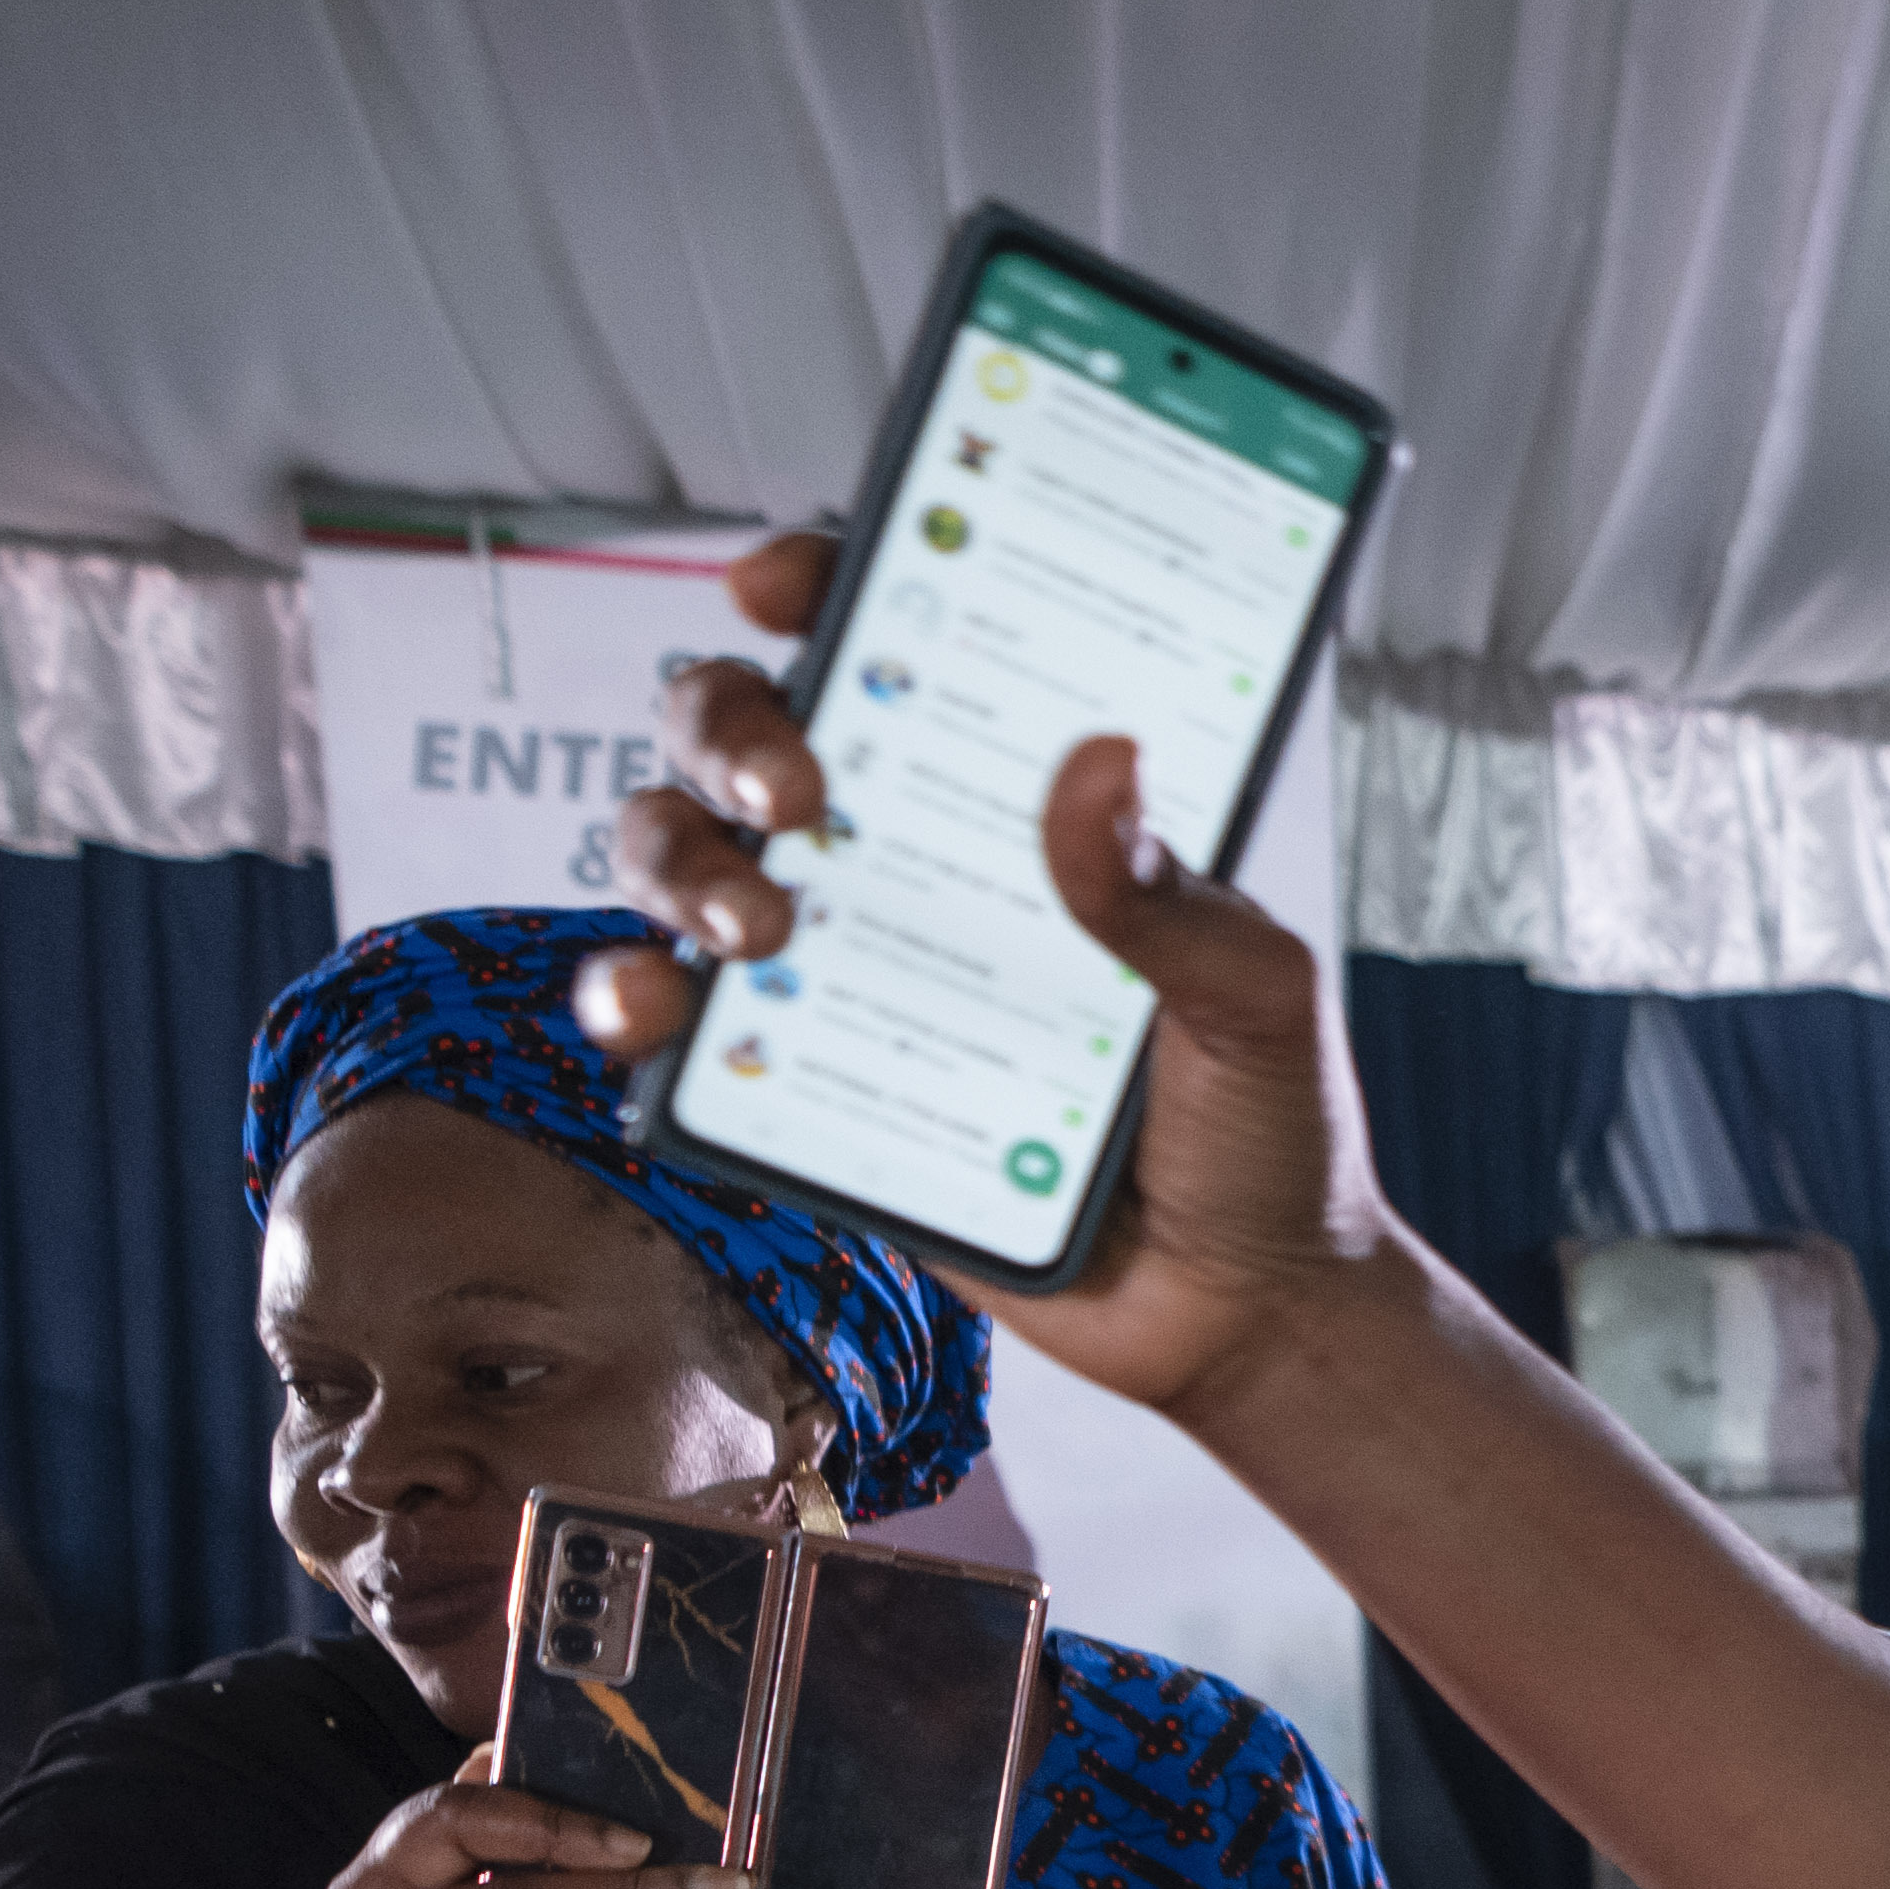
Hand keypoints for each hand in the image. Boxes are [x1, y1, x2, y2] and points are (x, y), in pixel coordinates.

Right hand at [586, 532, 1407, 1434]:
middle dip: (729, 726)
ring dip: (679, 861)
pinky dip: (630, 1002)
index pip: (888, 644)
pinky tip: (654, 1016)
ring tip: (759, 930)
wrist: (1237, 1308)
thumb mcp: (1257, 1001)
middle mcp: (901, 857)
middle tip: (797, 794)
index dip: (817, 581)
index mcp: (1014, 797)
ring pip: (679, 855)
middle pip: (741, 728)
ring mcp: (837, 965)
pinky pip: (672, 1024)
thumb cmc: (1259, 1123)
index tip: (784, 580)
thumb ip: (1179, 903)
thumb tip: (1099, 767)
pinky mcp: (795, 1084)